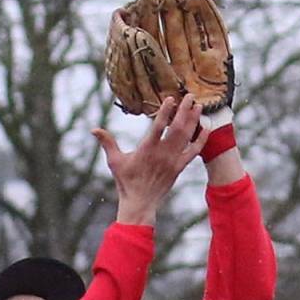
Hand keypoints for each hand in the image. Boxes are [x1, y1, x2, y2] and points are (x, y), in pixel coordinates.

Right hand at [93, 95, 208, 224]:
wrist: (140, 203)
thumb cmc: (126, 182)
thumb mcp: (114, 161)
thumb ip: (107, 142)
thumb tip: (94, 129)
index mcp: (147, 149)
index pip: (158, 126)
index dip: (165, 112)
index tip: (171, 99)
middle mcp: (162, 153)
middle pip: (177, 128)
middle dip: (184, 111)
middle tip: (189, 96)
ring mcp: (173, 160)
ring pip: (187, 137)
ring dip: (193, 120)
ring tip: (198, 106)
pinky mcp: (179, 167)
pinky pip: (194, 151)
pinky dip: (201, 139)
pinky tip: (205, 128)